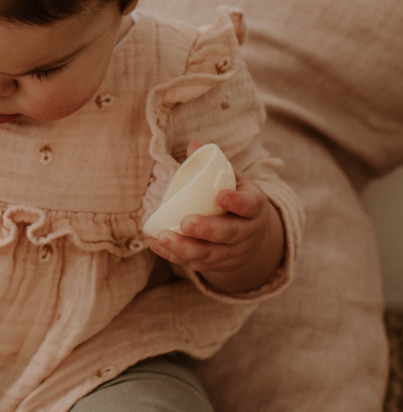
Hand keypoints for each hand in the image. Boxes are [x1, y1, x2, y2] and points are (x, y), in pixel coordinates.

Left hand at [149, 142, 284, 293]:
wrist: (251, 234)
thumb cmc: (234, 198)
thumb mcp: (231, 180)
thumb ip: (213, 166)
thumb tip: (194, 146)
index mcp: (255, 206)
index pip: (251, 205)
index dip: (238, 202)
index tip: (220, 195)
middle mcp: (249, 231)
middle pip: (230, 233)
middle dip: (207, 230)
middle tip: (185, 223)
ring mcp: (235, 251)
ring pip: (212, 254)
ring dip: (186, 248)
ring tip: (163, 238)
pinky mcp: (219, 265)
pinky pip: (198, 264)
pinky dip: (176, 256)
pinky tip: (157, 245)